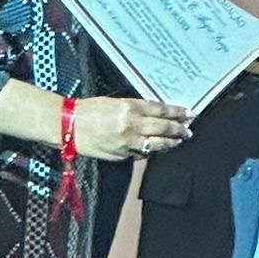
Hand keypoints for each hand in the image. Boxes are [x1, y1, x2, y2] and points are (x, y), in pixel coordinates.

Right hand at [72, 97, 190, 161]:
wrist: (69, 125)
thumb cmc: (89, 110)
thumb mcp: (115, 102)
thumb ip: (135, 109)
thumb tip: (155, 114)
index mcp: (129, 107)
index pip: (160, 110)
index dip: (177, 113)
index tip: (189, 114)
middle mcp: (131, 125)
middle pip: (163, 128)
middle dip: (179, 130)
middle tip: (189, 130)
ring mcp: (127, 142)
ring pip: (156, 145)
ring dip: (170, 143)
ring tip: (179, 141)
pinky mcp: (121, 155)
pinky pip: (140, 154)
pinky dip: (149, 151)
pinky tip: (155, 149)